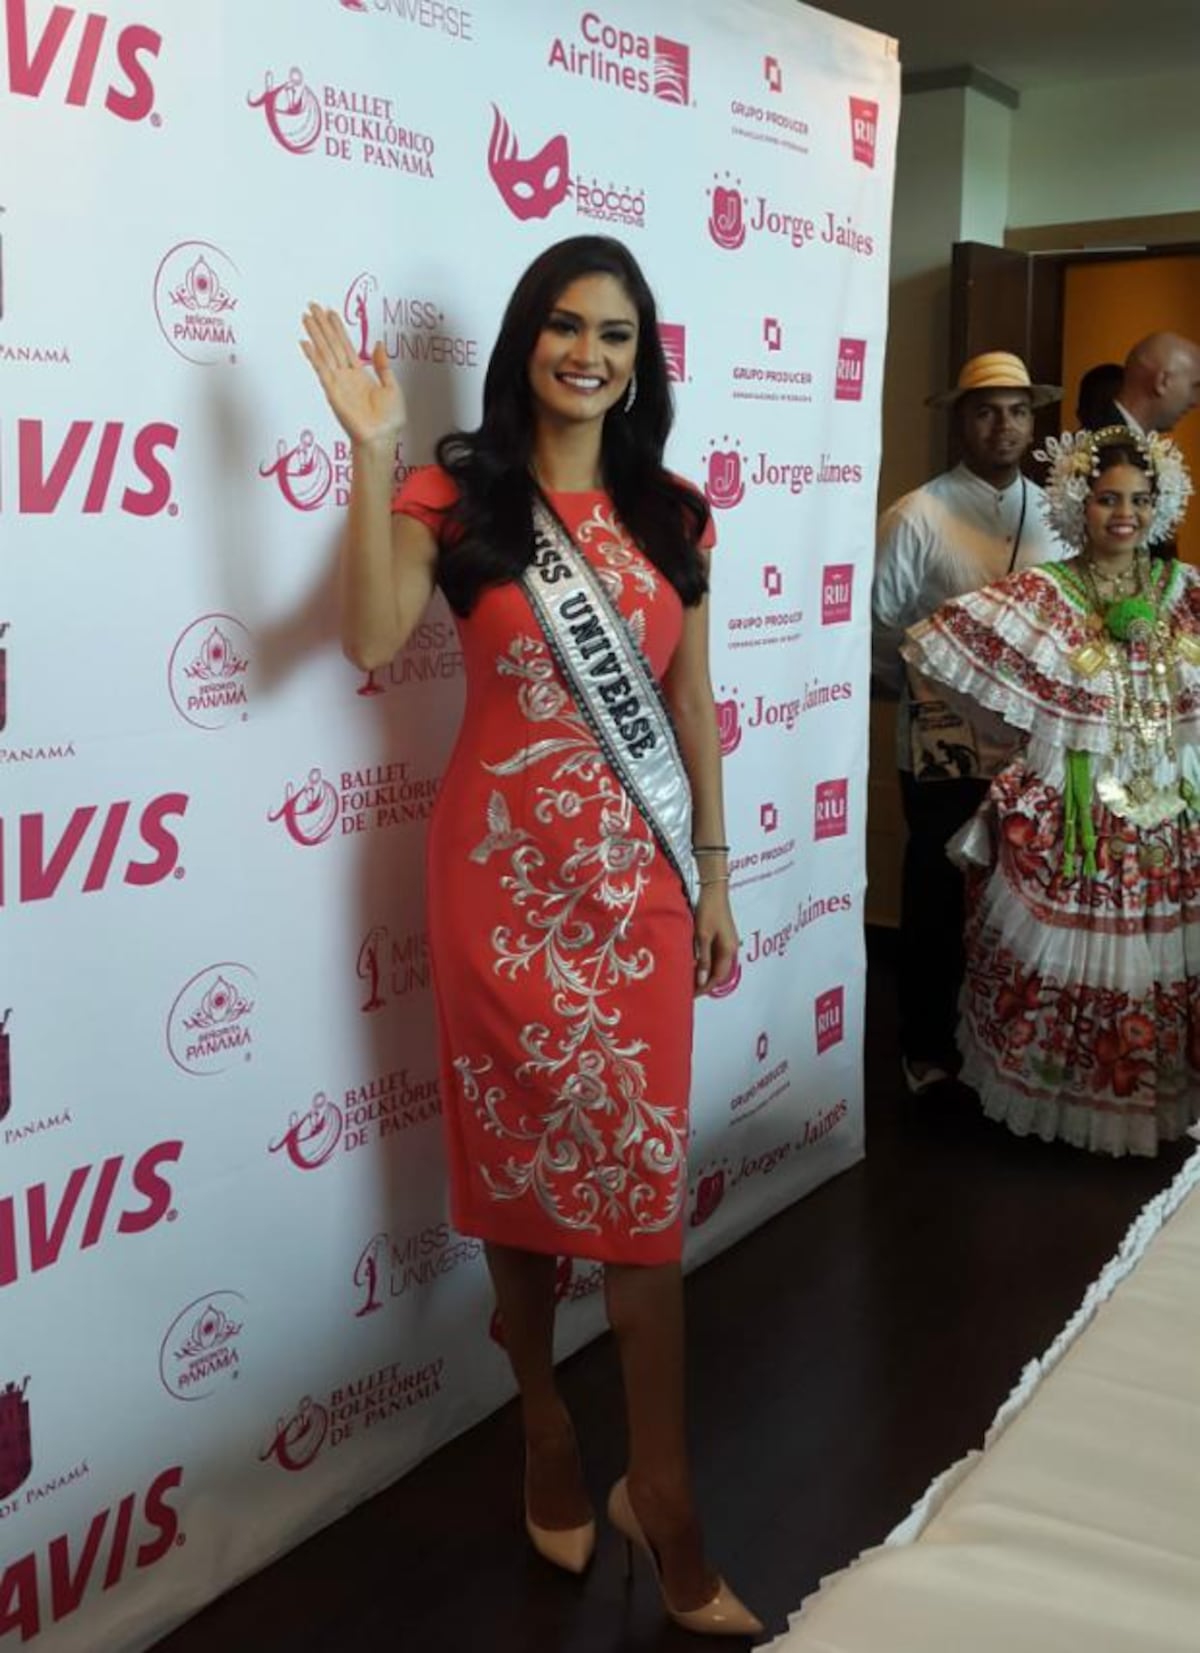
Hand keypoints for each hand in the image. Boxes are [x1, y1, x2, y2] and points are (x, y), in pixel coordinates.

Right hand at [299, 303, 405, 449]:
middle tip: (312, 306)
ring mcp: (338, 383)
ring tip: (307, 317)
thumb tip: (378, 344)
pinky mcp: (333, 392)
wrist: (382, 438)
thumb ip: (383, 365)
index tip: (330, 313)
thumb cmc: (388, 420)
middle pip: (331, 344)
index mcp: (359, 374)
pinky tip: (306, 343)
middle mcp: (346, 376)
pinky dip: (313, 356)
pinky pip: (322, 370)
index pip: (345, 345)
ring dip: (315, 334)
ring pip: (325, 352)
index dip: (337, 328)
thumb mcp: (392, 386)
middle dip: (322, 325)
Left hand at [693, 882, 737, 994]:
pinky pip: (715, 956)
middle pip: (719, 973)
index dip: (704, 988)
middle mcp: (731, 949)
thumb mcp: (703, 937)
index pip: (717, 977)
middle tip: (688, 989)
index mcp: (729, 951)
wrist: (714, 890)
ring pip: (717, 965)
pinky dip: (706, 963)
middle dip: (705, 983)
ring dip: (705, 973)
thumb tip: (702, 981)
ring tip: (689, 979)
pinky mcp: (722, 937)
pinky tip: (695, 964)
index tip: (690, 995)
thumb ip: (703, 960)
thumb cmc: (708, 911)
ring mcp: (728, 943)